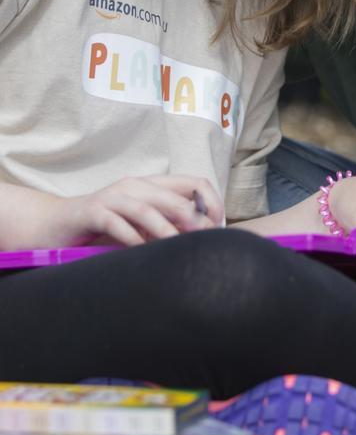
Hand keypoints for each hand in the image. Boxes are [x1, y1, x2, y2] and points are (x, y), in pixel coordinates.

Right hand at [53, 176, 223, 247]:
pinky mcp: (92, 213)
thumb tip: (204, 239)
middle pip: (173, 198)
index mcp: (151, 185)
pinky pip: (116, 224)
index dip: (211, 203)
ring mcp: (112, 198)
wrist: (57, 223)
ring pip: (146, 209)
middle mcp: (134, 186)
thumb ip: (168, 224)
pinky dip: (131, 238)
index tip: (218, 227)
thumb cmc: (105, 226)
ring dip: (165, 230)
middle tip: (205, 241)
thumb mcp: (142, 222)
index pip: (194, 183)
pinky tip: (141, 251)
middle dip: (194, 219)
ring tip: (178, 247)